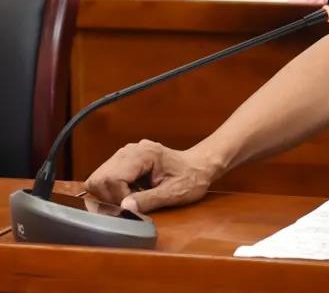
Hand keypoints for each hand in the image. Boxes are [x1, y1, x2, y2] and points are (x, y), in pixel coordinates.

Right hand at [84, 140, 216, 213]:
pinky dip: (114, 189)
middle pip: (99, 178)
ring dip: (111, 193)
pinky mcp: (124, 159)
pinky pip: (106, 177)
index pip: (111, 178)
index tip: (133, 206)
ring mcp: (126, 153)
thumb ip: (149, 200)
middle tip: (130, 203)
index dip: (118, 198)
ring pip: (99, 178)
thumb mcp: (175, 193)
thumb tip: (124, 207)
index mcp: (144, 154)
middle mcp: (131, 150)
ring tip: (133, 196)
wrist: (199, 166)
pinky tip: (132, 191)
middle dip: (110, 197)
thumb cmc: (191, 178)